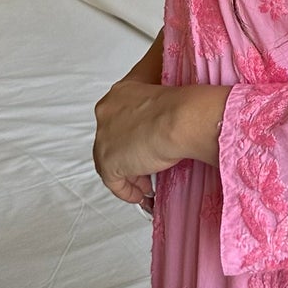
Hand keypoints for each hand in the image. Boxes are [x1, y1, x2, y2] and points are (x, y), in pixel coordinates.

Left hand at [92, 76, 182, 212]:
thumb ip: (161, 97)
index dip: (132, 130)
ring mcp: (105, 137)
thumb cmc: (182, 105)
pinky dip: (126, 190)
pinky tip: (140, 194)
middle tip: (146, 164)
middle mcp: (107, 112)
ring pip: (111, 158)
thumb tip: (170, 103)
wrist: (180, 120)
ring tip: (146, 182)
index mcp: (121, 93)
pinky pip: (113, 181)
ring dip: (129, 172)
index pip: (119, 114)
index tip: (144, 140)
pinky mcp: (108, 161)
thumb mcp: (169, 92)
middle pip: (112, 137)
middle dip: (129, 152)